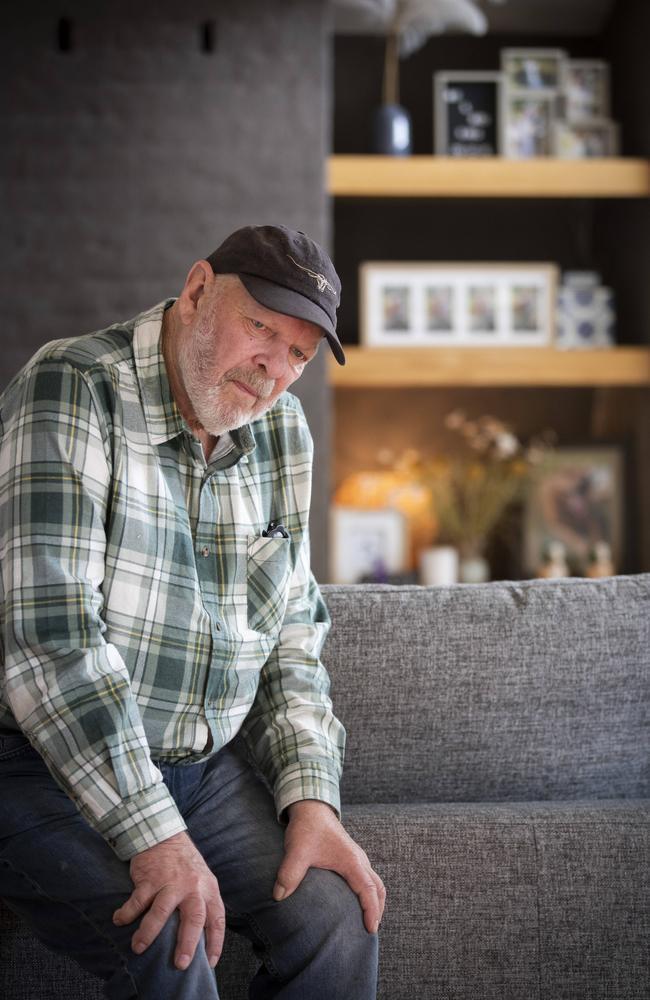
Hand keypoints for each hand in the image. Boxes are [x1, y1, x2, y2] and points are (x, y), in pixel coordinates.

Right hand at [112, 831, 224, 969]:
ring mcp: (170, 882)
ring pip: (161, 912)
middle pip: (193, 918)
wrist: (164, 834)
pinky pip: (138, 900)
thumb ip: (203, 902)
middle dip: (187, 943)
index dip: (215, 941)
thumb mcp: (202, 879)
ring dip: (149, 933)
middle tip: (180, 964)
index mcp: (208, 888)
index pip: (216, 918)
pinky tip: (119, 920)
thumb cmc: (184, 863)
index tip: (209, 961)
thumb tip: (201, 937)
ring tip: (138, 948)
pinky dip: (127, 913)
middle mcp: (192, 886)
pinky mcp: (150, 878)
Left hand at [273, 799, 384, 933]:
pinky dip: (368, 891)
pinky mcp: (349, 855)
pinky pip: (366, 876)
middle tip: (371, 930)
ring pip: (374, 881)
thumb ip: (289, 874)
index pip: (369, 890)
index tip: (371, 929)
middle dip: (378, 909)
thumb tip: (278, 897)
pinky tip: (354, 899)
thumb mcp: (296, 851)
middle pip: (378, 888)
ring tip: (367, 919)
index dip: (371, 911)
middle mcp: (358, 860)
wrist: (311, 806)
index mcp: (351, 862)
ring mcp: (356, 857)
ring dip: (375, 900)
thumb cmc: (307, 827)